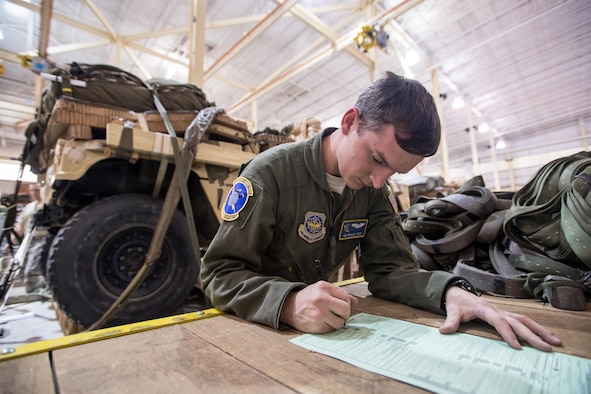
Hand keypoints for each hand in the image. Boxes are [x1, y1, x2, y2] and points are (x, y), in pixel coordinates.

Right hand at [280, 280, 357, 332]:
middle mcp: (321, 299)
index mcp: (323, 287)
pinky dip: (329, 327)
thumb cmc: (308, 298)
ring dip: (337, 322)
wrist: (289, 307)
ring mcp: (319, 313)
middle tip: (339, 314)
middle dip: (345, 314)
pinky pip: (331, 329)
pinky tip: (322, 321)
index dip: (347, 303)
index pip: (346, 296)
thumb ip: (338, 293)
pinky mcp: (316, 325)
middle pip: (346, 310)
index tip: (342, 305)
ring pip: (340, 322)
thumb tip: (355, 301)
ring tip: (330, 318)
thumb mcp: (321, 289)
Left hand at [439, 287, 561, 351]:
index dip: (508, 333)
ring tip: (556, 342)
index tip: (517, 346)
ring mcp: (504, 312)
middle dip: (533, 336)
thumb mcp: (452, 311)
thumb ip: (450, 321)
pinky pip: (524, 321)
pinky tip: (547, 336)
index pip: (499, 322)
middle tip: (547, 348)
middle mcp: (498, 310)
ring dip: (541, 331)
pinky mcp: (507, 315)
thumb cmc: (457, 303)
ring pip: (526, 321)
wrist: (458, 292)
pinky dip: (536, 328)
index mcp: (485, 309)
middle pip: (518, 322)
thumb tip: (443, 330)